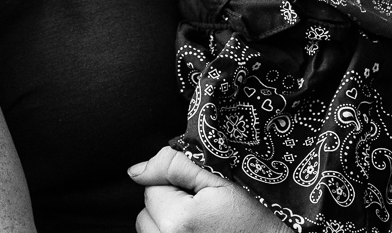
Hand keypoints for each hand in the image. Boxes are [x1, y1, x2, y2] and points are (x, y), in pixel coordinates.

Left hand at [128, 147, 289, 232]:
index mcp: (179, 221)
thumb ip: (174, 165)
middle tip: (203, 207)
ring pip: (151, 232)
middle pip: (147, 214)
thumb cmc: (257, 211)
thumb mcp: (220, 177)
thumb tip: (135, 172)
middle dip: (167, 205)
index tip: (203, 191)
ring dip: (169, 224)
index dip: (176, 184)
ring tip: (203, 222)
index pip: (151, 189)